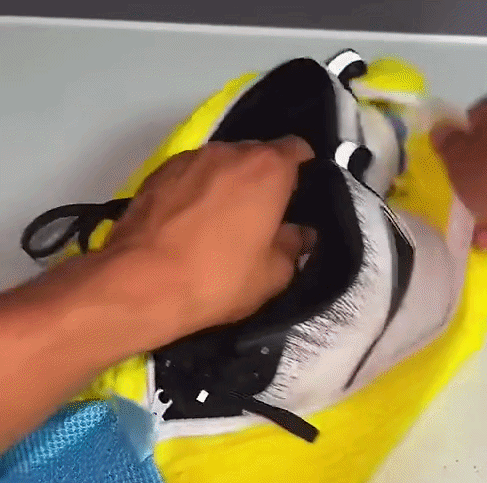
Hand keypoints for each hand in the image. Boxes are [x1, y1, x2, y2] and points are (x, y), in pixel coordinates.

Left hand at [103, 136, 314, 347]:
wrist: (141, 284)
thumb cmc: (218, 278)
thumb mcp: (272, 275)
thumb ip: (293, 247)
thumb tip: (299, 234)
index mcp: (266, 169)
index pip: (296, 150)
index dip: (302, 171)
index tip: (297, 198)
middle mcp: (227, 151)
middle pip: (256, 156)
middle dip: (263, 180)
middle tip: (261, 217)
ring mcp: (188, 159)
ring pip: (220, 165)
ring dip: (227, 185)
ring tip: (220, 222)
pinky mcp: (156, 173)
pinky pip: (190, 176)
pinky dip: (196, 192)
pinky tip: (189, 224)